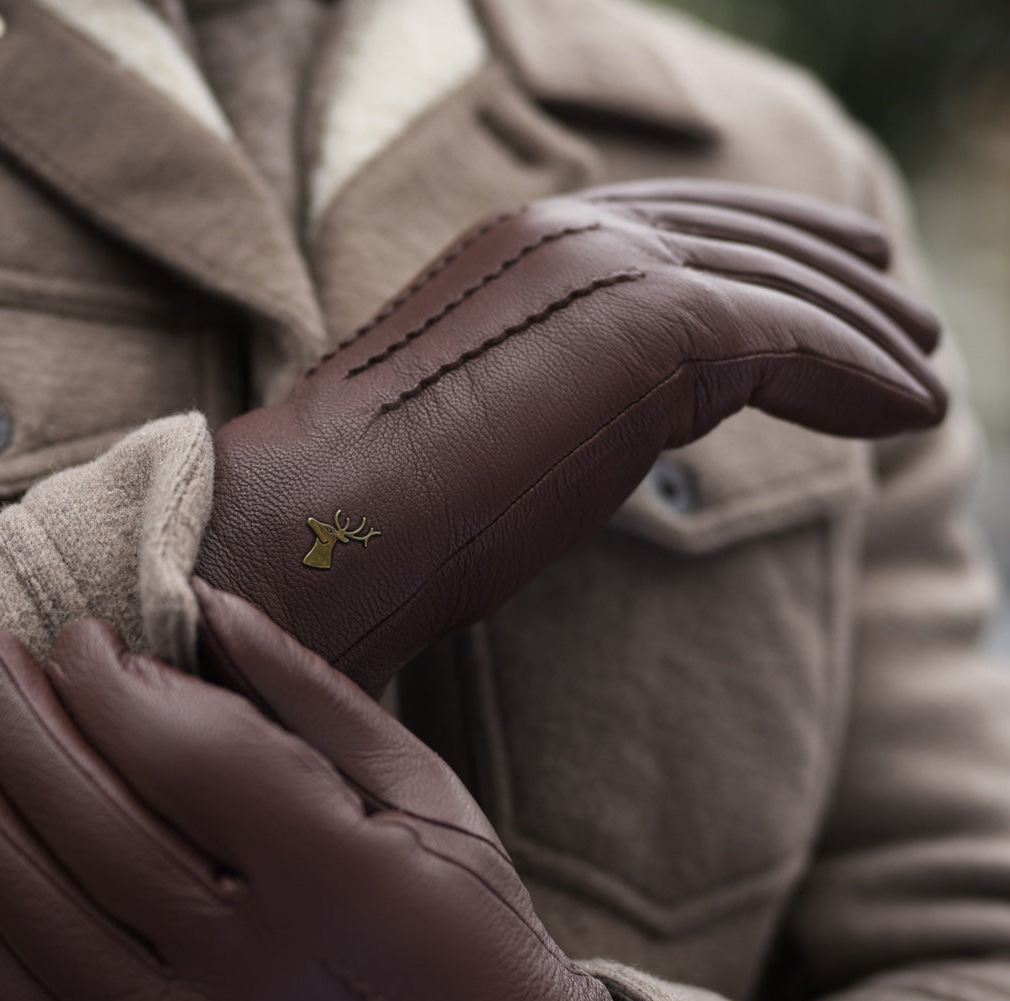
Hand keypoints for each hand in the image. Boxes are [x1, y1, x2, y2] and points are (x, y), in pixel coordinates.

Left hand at [0, 587, 674, 1000]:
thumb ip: (316, 702)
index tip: (74, 642)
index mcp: (342, 870)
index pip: (189, 753)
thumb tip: (213, 607)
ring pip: (43, 917)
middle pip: (95, 823)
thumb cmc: (484, 944)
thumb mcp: (432, 803)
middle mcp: (261, 964)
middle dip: (12, 724)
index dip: (110, 685)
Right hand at [197, 179, 946, 692]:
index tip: (817, 294)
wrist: (308, 537)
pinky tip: (909, 413)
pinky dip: (856, 371)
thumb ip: (551, 398)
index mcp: (511, 257)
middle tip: (902, 316)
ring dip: (862, 328)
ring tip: (921, 374)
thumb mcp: (480, 433)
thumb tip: (614, 424)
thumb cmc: (374, 519)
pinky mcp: (640, 323)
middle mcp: (557, 235)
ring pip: (772, 282)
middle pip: (733, 235)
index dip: (753, 255)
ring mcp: (597, 268)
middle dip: (828, 272)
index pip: (662, 234)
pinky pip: (787, 335)